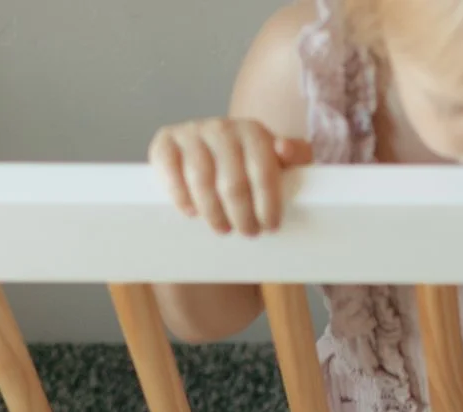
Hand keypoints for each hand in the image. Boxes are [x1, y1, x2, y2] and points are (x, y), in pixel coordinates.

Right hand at [149, 117, 310, 235]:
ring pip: (201, 181)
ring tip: (223, 228)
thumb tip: (284, 149)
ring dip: (213, 212)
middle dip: (242, 215)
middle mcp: (221, 127)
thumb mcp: (283, 161)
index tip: (270, 226)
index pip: (263, 172)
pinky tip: (191, 212)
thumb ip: (297, 154)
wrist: (217, 154)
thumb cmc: (254, 165)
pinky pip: (169, 170)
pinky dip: (180, 195)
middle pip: (232, 182)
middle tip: (248, 232)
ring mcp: (191, 133)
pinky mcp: (165, 143)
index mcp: (252, 131)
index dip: (267, 204)